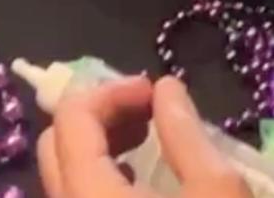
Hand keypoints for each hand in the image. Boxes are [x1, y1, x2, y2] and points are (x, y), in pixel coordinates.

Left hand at [38, 75, 250, 196]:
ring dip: (98, 145)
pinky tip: (138, 183)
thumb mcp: (217, 193)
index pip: (72, 117)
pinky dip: (99, 177)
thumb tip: (166, 87)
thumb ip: (185, 133)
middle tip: (146, 111)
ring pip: (65, 174)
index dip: (111, 92)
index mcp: (86, 192)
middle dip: (99, 115)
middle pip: (56, 143)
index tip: (155, 91)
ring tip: (145, 140)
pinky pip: (76, 197)